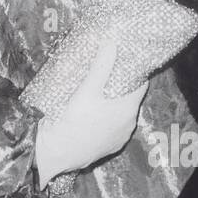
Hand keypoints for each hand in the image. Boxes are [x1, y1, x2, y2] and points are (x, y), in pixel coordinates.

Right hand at [34, 38, 146, 187]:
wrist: (56, 154)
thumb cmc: (72, 121)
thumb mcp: (86, 90)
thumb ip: (101, 67)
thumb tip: (111, 43)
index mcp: (128, 109)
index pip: (141, 84)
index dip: (134, 72)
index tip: (124, 62)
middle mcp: (129, 124)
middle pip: (131, 98)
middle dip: (122, 87)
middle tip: (107, 74)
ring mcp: (121, 138)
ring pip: (123, 114)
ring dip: (115, 104)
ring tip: (99, 94)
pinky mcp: (111, 147)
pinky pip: (115, 128)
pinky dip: (109, 120)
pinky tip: (95, 115)